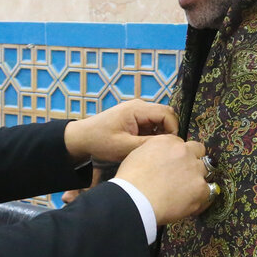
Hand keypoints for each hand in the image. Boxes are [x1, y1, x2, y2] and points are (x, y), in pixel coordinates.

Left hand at [64, 99, 178, 164]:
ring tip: (152, 150)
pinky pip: (152, 125)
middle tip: (163, 149)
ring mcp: (137, 112)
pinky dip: (153, 136)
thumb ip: (148, 145)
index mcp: (137, 109)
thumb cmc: (99, 141)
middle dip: (169, 132)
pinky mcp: (135, 119)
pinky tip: (145, 148)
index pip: (167, 114)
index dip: (174, 129)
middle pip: (166, 115)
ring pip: (160, 121)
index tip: (170, 147)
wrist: (82, 138)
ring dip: (161, 135)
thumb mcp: (124, 147)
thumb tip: (170, 145)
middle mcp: (139, 106)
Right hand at [115, 136, 212, 224]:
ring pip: (205, 171)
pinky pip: (209, 191)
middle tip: (184, 175)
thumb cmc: (130, 181)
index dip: (178, 155)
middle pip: (198, 152)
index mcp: (167, 141)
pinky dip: (201, 198)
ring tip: (185, 192)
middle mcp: (184, 152)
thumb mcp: (137, 155)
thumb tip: (158, 159)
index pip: (181, 144)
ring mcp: (194, 170)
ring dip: (197, 179)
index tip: (175, 164)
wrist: (135, 199)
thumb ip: (153, 151)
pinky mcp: (201, 189)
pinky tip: (190, 203)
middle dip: (193, 161)